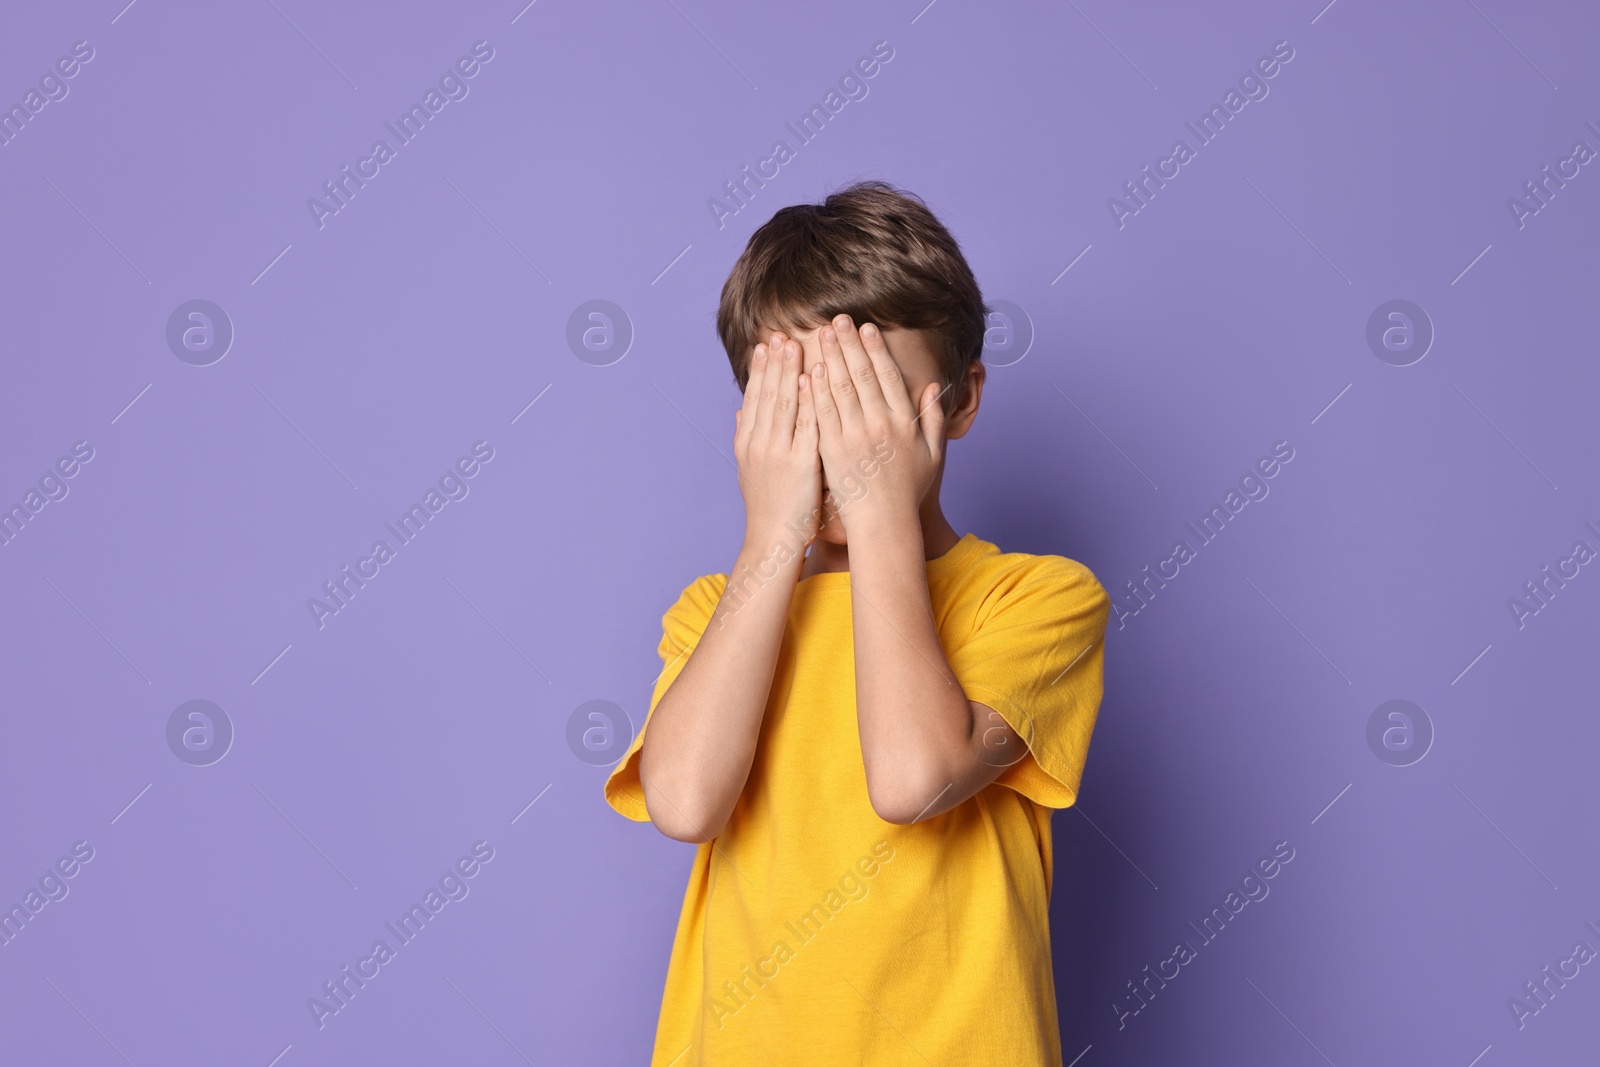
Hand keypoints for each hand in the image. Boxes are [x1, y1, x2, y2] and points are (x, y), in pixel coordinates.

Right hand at [734, 332, 821, 545]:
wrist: (772, 540)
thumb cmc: (768, 506)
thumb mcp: (749, 468)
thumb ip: (746, 436)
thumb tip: (740, 410)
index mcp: (747, 442)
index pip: (754, 397)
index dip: (760, 369)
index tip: (766, 344)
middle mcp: (759, 443)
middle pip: (767, 394)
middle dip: (774, 362)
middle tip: (781, 334)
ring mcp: (778, 452)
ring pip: (784, 403)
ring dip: (789, 371)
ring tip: (795, 344)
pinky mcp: (800, 462)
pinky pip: (806, 424)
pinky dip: (809, 399)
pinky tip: (813, 378)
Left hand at [810, 314, 943, 532]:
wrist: (883, 522)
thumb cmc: (908, 490)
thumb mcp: (932, 454)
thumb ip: (935, 418)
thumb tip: (934, 387)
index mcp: (904, 422)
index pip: (887, 376)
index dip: (876, 349)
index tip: (866, 328)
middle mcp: (880, 425)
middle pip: (862, 375)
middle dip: (849, 344)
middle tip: (838, 320)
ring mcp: (855, 437)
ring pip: (840, 389)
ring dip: (831, 358)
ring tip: (821, 334)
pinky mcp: (833, 450)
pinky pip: (823, 414)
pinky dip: (816, 390)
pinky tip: (810, 370)